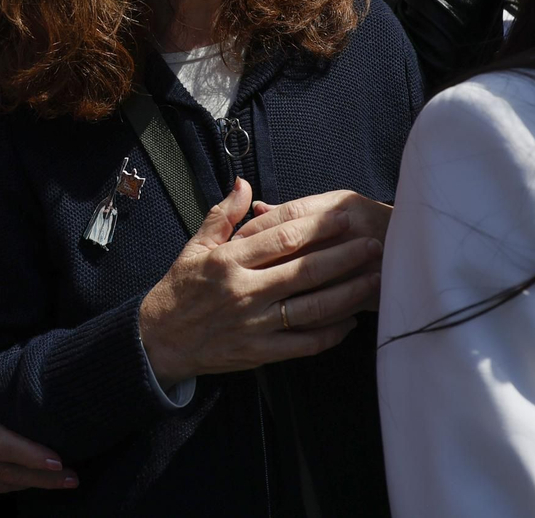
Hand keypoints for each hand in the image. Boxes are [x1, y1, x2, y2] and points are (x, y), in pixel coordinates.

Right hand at [0, 341, 77, 496]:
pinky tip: (22, 484)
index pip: (1, 444)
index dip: (31, 455)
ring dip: (31, 485)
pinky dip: (8, 488)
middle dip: (45, 477)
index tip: (58, 460)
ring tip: (60, 482)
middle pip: (10, 472)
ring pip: (1, 484)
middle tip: (75, 478)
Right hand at [138, 179, 381, 387]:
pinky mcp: (260, 352)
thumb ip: (224, 215)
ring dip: (347, 294)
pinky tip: (351, 321)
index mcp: (229, 261)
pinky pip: (303, 343)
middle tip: (372, 245)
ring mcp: (254, 324)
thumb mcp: (195, 246)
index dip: (317, 227)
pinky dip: (330, 333)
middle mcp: (244, 292)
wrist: (160, 340)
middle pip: (304, 272)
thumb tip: (244, 182)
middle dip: (344, 257)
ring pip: (311, 308)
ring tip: (374, 280)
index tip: (343, 217)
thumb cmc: (181, 288)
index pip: (282, 239)